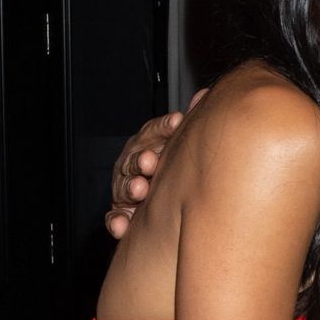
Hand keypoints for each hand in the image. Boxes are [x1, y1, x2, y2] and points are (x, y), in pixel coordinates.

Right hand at [105, 89, 205, 238]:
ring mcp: (125, 189)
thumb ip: (186, 126)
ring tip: (139, 189)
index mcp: (146, 146)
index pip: (152, 132)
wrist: (156, 201)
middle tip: (150, 160)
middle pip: (134, 158)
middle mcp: (132, 165)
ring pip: (124, 187)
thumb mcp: (176, 145)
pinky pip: (115, 218)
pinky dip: (117, 221)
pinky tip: (123, 224)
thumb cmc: (167, 168)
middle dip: (141, 158)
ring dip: (130, 187)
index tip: (176, 122)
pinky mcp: (120, 215)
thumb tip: (204, 95)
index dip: (163, 127)